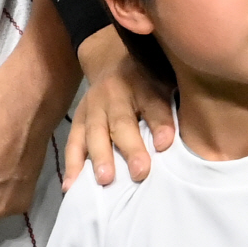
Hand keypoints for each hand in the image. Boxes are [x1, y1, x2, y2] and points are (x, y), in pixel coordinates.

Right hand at [66, 25, 174, 188]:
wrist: (110, 61)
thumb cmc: (146, 81)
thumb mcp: (163, 84)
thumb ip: (169, 108)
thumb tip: (176, 141)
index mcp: (142, 83)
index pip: (153, 103)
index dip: (160, 123)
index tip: (165, 144)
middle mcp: (114, 94)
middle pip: (122, 122)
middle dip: (131, 148)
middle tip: (140, 172)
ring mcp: (92, 106)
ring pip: (95, 133)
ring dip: (100, 157)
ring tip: (105, 180)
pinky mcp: (77, 119)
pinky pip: (73, 143)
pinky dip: (72, 165)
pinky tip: (71, 185)